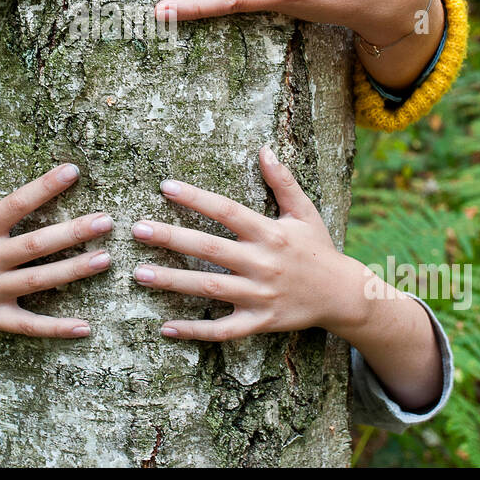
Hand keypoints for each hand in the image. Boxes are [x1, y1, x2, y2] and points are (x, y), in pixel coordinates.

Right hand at [0, 141, 112, 340]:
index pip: (16, 204)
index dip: (44, 187)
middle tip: (105, 221)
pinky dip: (55, 329)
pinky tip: (84, 327)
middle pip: (35, 245)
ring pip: (38, 282)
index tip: (73, 171)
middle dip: (72, 232)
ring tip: (105, 259)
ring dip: (73, 271)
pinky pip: (27, 326)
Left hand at [131, 145, 365, 340]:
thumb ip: (283, 181)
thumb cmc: (317, 249)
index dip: (196, 198)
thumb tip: (264, 148)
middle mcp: (262, 263)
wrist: (342, 295)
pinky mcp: (259, 321)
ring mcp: (259, 295)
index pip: (227, 211)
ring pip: (210, 288)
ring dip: (173, 281)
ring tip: (140, 273)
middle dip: (171, 238)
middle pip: (209, 249)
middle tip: (137, 229)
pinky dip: (195, 330)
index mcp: (269, 234)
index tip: (165, 187)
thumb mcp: (304, 212)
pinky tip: (166, 327)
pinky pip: (223, 329)